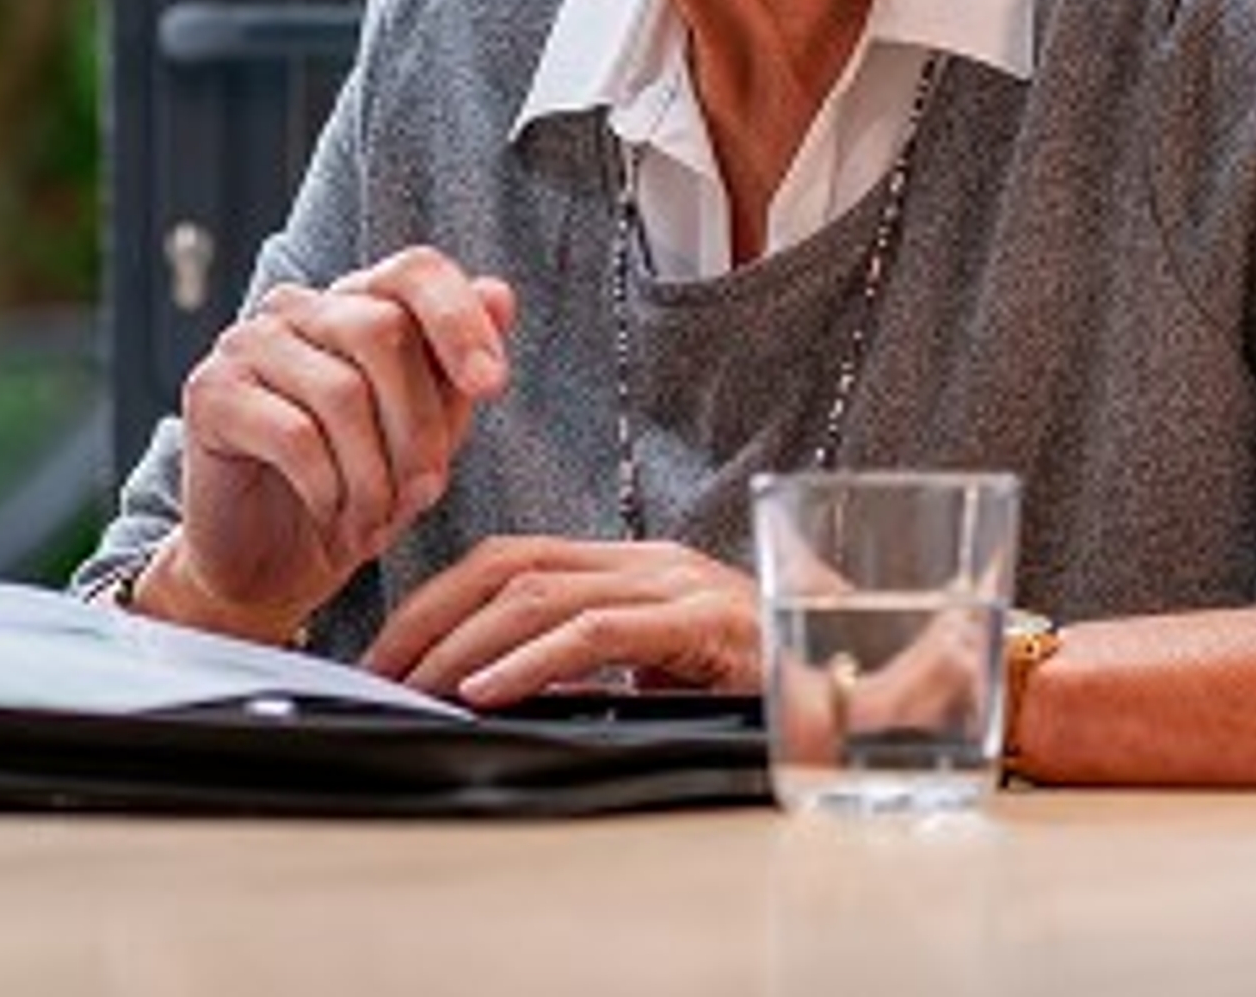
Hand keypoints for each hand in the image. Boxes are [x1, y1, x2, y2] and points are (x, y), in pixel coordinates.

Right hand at [144, 247, 516, 642]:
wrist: (270, 561)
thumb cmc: (353, 492)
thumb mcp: (425, 439)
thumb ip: (454, 372)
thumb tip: (498, 294)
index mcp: (353, 306)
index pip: (413, 270)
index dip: (459, 319)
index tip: (491, 387)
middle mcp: (295, 308)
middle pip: (383, 330)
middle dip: (419, 427)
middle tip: (425, 494)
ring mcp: (245, 344)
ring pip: (341, 390)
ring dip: (375, 475)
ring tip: (376, 522)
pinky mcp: (209, 393)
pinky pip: (293, 434)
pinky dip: (329, 490)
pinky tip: (332, 517)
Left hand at [363, 534, 764, 705]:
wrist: (878, 683)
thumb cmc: (765, 685)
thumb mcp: (658, 673)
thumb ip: (586, 671)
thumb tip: (493, 695)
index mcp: (627, 565)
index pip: (506, 561)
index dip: (434, 600)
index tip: (385, 650)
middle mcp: (645, 561)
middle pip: (503, 566)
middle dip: (426, 617)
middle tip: (377, 669)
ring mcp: (675, 585)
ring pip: (537, 594)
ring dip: (462, 643)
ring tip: (415, 684)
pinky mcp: (703, 623)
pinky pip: (595, 632)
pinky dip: (530, 661)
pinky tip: (487, 688)